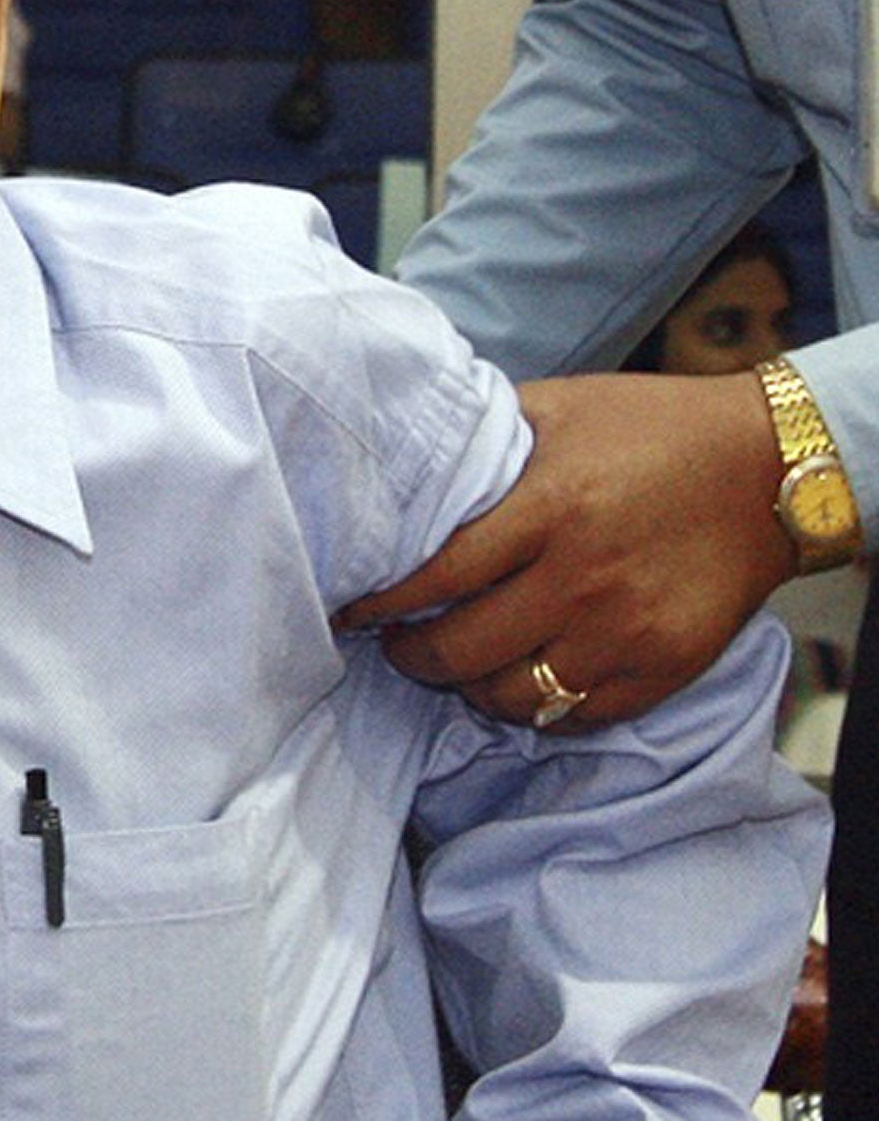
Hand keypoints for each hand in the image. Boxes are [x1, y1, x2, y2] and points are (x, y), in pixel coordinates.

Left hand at [334, 372, 794, 728]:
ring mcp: (627, 630)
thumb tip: (408, 454)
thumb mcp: (559, 407)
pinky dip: (537, 710)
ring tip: (455, 665)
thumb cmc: (653, 427)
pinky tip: (517, 683)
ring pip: (515, 696)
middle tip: (395, 644)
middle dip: (413, 656)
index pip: (439, 576)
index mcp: (550, 507)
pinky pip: (577, 717)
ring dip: (470, 687)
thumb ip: (486, 439)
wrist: (773, 465)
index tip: (351, 611)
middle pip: (465, 650)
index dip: (383, 603)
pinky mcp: (666, 666)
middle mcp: (584, 577)